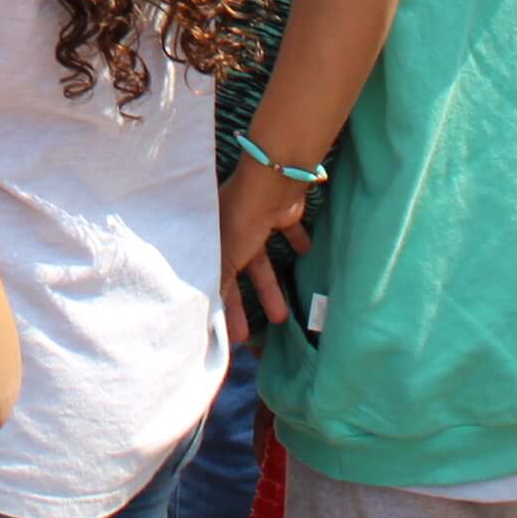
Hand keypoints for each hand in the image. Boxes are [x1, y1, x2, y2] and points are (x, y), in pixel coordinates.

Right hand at [217, 155, 315, 340]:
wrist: (271, 182)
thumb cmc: (240, 220)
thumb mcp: (224, 257)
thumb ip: (220, 286)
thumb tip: (210, 320)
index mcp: (213, 241)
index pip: (216, 278)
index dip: (222, 305)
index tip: (230, 333)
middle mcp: (231, 232)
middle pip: (239, 275)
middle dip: (247, 304)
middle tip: (251, 335)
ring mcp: (256, 223)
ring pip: (263, 263)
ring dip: (272, 288)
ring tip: (282, 316)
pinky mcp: (281, 214)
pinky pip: (289, 232)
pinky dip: (297, 242)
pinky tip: (306, 253)